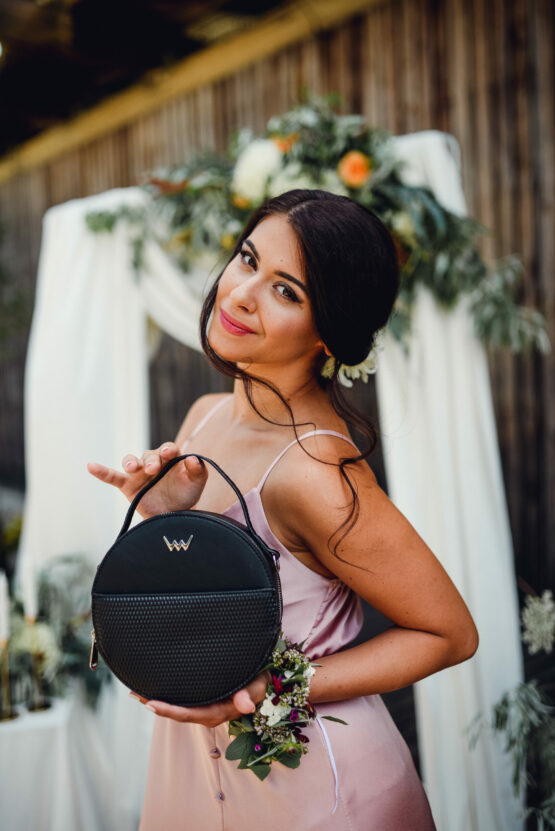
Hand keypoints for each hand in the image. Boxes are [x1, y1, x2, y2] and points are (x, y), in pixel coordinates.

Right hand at [87, 442, 207, 517]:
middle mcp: (153, 462)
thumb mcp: (197, 483)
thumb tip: (193, 458)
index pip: (168, 448)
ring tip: (132, 467)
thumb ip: (198, 470)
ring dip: (130, 461)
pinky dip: (101, 471)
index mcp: (171, 458)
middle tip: (153, 470)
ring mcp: (139, 473)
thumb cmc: (186, 495)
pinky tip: (90, 466)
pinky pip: (112, 476)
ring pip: (131, 460)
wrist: (176, 516)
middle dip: (151, 460)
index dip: (168, 449)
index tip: (169, 453)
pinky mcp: (127, 485)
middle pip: (149, 454)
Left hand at [128, 670, 270, 727]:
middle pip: (179, 714)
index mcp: (219, 711)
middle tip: (137, 696)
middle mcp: (208, 713)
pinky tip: (151, 690)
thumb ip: (250, 694)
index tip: (151, 704)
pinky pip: (182, 702)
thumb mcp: (258, 686)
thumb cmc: (258, 681)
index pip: (190, 714)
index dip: (170, 711)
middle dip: (158, 707)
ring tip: (137, 693)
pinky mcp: (202, 700)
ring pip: (178, 708)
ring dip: (158, 702)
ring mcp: (204, 707)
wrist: (259, 678)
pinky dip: (166, 697)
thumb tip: (245, 705)